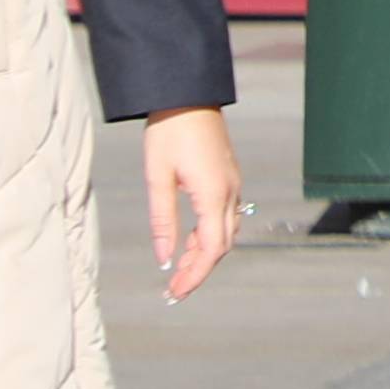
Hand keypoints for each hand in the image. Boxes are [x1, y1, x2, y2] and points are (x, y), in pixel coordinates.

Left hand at [137, 106, 241, 298]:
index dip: (195, 275)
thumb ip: (162, 221)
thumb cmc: (169, 133)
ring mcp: (232, 185)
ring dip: (203, 254)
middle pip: (221, 245)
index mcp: (213, 194)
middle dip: (199, 270)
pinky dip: (207, 236)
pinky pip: (224, 218)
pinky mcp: (227, 178)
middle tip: (174, 289)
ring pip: (225, 233)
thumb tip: (163, 259)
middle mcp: (230, 193)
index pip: (210, 249)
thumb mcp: (157, 178)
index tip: (175, 293)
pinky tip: (187, 242)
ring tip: (177, 269)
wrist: (189, 96)